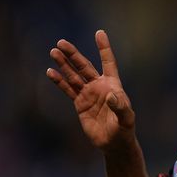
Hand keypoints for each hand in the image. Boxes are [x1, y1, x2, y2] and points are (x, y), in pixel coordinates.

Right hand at [47, 30, 135, 152]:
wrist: (114, 143)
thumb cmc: (124, 129)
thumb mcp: (126, 118)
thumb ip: (120, 106)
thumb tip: (111, 96)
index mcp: (113, 84)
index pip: (108, 62)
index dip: (104, 48)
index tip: (99, 33)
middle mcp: (100, 86)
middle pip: (85, 66)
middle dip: (74, 54)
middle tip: (61, 43)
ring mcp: (89, 94)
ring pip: (74, 76)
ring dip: (64, 64)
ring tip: (53, 52)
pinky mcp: (80, 103)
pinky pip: (68, 89)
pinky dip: (59, 81)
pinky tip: (50, 72)